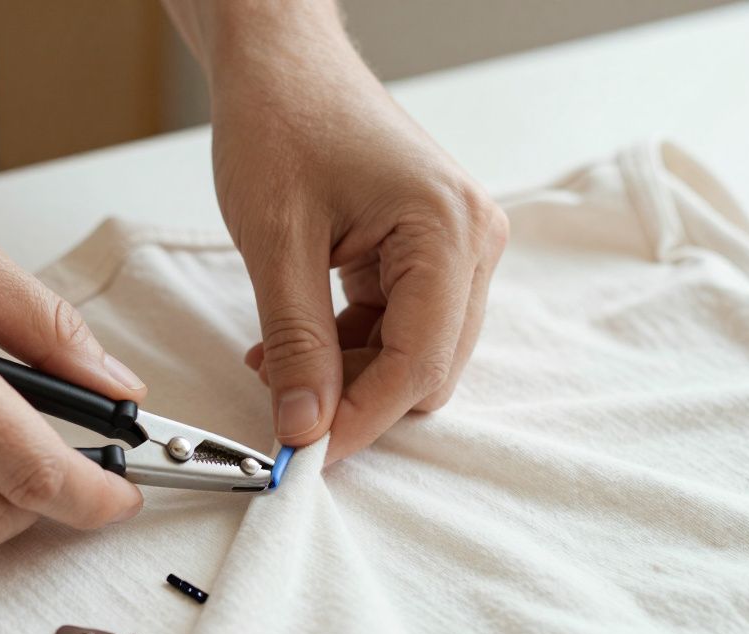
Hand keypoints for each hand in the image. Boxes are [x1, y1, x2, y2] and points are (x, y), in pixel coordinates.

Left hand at [210, 40, 507, 461]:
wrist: (282, 64)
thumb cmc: (281, 123)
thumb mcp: (276, 244)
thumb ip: (297, 343)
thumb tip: (306, 427)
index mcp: (448, 232)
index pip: (418, 365)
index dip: (360, 420)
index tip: (306, 455)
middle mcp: (472, 241)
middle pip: (428, 369)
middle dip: (356, 398)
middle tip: (284, 406)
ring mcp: (458, 245)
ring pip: (414, 354)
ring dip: (349, 373)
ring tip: (275, 360)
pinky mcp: (431, 249)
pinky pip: (402, 325)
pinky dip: (351, 345)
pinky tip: (298, 339)